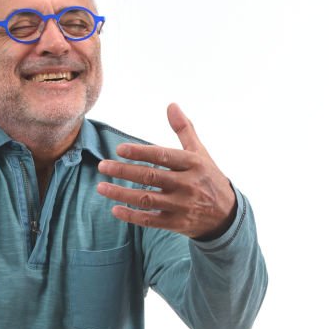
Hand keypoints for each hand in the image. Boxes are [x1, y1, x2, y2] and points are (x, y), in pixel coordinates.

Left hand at [96, 103, 236, 240]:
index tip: (119, 149)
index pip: (163, 156)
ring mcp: (181, 206)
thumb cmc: (207, 177)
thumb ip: (184, 129)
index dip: (140, 152)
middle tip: (102, 166)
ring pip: (146, 199)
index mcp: (193, 164)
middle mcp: (187, 185)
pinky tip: (115, 209)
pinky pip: (150, 220)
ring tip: (101, 187)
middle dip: (124, 171)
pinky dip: (132, 216)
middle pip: (150, 177)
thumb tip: (171, 105)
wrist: (227, 215)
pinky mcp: (176, 224)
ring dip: (121, 194)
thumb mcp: (200, 153)